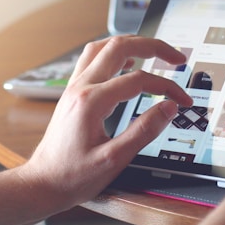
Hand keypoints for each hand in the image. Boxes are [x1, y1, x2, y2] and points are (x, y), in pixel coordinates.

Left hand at [23, 35, 191, 212]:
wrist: (43, 181)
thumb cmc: (72, 174)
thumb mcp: (114, 160)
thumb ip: (144, 131)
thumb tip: (168, 108)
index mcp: (91, 101)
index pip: (138, 80)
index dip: (166, 87)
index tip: (181, 99)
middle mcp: (81, 86)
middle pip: (119, 47)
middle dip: (152, 46)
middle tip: (175, 56)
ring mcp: (75, 85)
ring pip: (103, 46)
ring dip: (131, 43)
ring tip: (153, 50)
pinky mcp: (74, 90)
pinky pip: (93, 58)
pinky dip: (114, 52)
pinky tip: (126, 62)